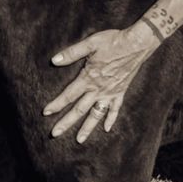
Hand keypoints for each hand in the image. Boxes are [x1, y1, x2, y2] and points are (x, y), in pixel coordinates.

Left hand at [43, 24, 159, 142]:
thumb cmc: (112, 41)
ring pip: (96, 115)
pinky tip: (106, 128)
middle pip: (79, 110)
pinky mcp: (121, 91)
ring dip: (87, 128)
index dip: (56, 104)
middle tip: (54, 134)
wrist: (137, 44)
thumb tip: (54, 60)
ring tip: (79, 140)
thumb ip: (72, 53)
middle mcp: (99, 89)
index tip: (45, 113)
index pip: (69, 95)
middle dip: (66, 123)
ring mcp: (111, 92)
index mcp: (89, 78)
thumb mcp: (90, 43)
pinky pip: (115, 109)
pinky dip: (110, 119)